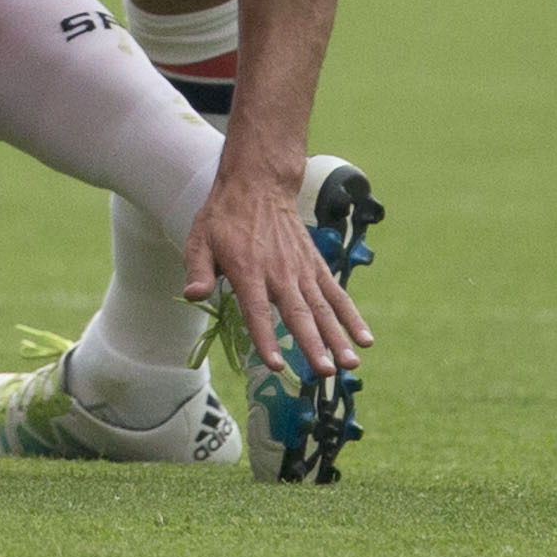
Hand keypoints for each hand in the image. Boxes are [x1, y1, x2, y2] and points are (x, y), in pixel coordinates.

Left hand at [183, 163, 370, 381]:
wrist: (258, 185)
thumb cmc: (223, 218)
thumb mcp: (200, 239)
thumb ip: (198, 269)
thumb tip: (192, 295)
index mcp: (247, 269)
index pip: (256, 310)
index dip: (265, 338)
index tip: (275, 364)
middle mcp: (278, 272)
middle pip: (297, 313)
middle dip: (312, 344)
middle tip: (325, 372)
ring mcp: (301, 270)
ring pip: (322, 308)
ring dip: (337, 337)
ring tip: (350, 364)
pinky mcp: (316, 266)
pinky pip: (336, 294)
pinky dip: (351, 316)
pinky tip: (364, 339)